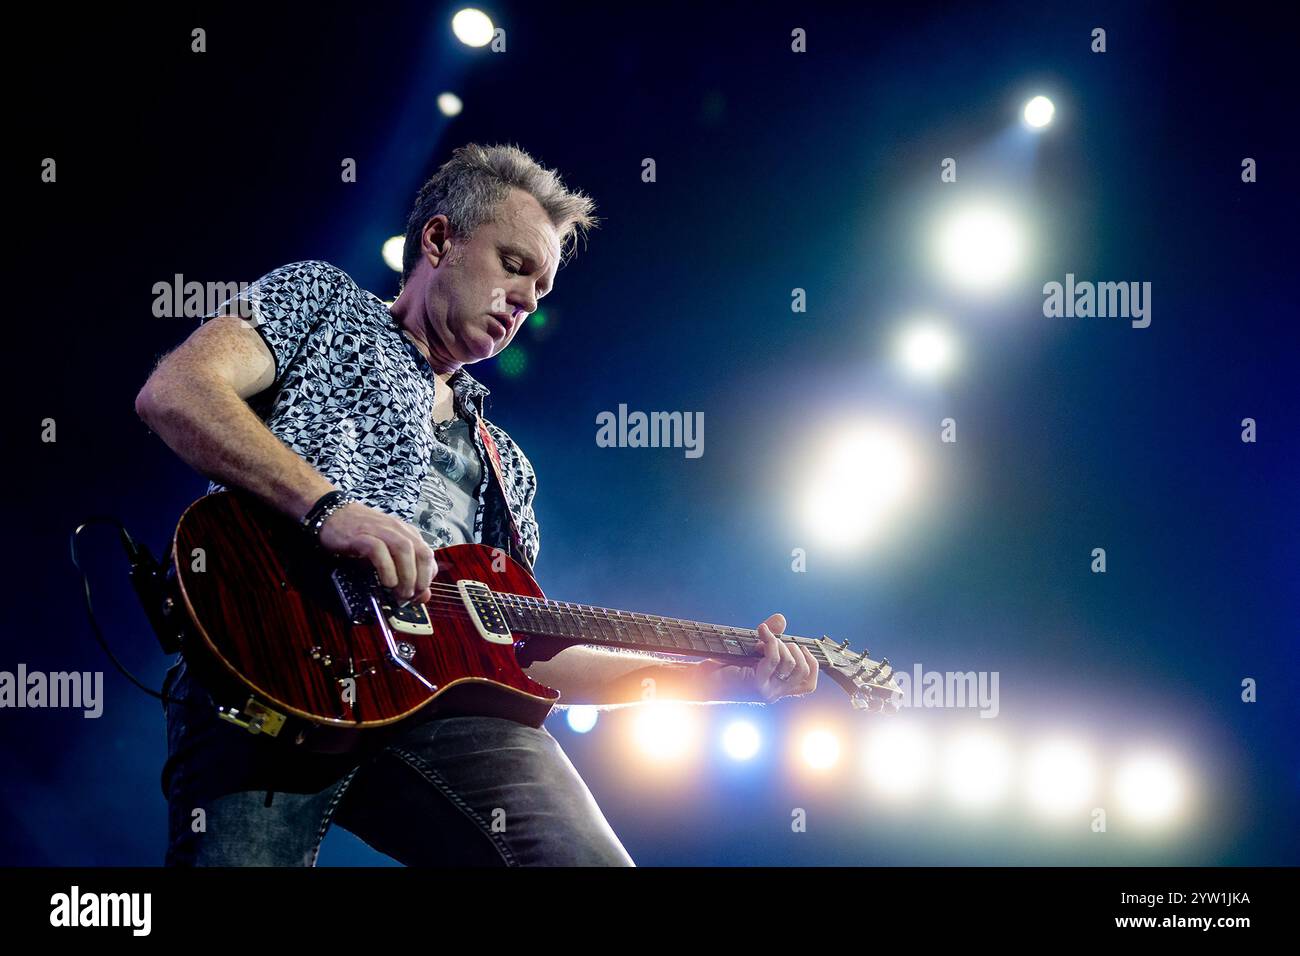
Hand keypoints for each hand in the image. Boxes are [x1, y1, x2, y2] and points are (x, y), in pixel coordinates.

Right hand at [317, 502, 435, 603]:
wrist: (333, 514)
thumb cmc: (360, 536)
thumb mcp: (386, 555)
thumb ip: (406, 573)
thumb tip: (423, 595)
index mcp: (407, 534)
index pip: (429, 557)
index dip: (427, 579)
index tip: (418, 595)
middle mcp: (398, 530)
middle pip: (422, 553)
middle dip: (421, 579)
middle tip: (410, 596)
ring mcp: (380, 531)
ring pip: (404, 550)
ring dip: (406, 576)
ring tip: (400, 593)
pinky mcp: (361, 535)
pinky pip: (379, 550)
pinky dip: (386, 568)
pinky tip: (386, 583)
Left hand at [707, 613, 818, 702]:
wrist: (702, 680)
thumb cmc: (724, 665)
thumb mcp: (752, 649)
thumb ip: (770, 636)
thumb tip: (781, 618)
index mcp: (777, 688)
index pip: (808, 684)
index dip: (812, 664)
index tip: (799, 647)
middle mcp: (775, 692)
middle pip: (803, 672)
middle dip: (793, 649)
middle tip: (775, 642)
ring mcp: (767, 690)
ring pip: (790, 663)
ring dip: (779, 644)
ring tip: (762, 639)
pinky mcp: (756, 684)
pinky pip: (773, 658)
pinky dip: (769, 640)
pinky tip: (760, 631)